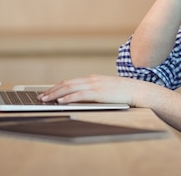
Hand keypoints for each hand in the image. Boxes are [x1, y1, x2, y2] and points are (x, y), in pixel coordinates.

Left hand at [38, 75, 153, 105]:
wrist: (138, 91)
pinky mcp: (98, 93)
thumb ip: (96, 92)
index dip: (58, 87)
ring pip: (70, 88)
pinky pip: (79, 95)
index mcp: (93, 79)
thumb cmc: (125, 94)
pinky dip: (68, 98)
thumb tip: (85, 100)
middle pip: (67, 83)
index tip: (48, 92)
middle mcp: (92, 80)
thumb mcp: (107, 91)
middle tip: (41, 96)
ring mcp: (95, 85)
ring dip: (56, 94)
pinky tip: (60, 101)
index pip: (71, 81)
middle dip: (52, 90)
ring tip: (46, 99)